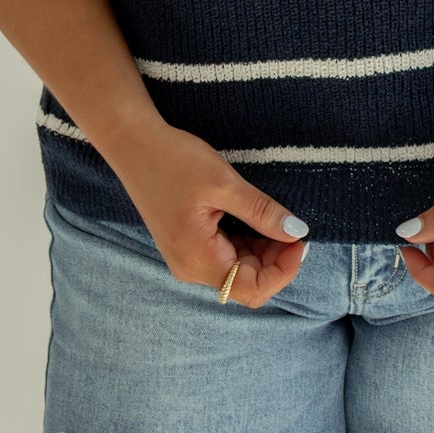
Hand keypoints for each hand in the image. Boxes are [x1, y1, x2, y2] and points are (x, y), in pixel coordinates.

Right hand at [106, 116, 312, 308]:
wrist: (133, 143)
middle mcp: (191, 268)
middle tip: (292, 224)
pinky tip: (255, 217)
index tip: (300, 239)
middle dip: (275, 259)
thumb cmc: (174, 160)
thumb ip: (262, 212)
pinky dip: (246, 242)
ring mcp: (187, 258)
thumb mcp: (224, 183)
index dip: (283, 271)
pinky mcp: (187, 244)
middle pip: (246, 282)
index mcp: (198, 260)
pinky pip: (224, 256)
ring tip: (275, 216)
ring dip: (262, 250)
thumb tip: (297, 232)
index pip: (252, 289)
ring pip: (237, 270)